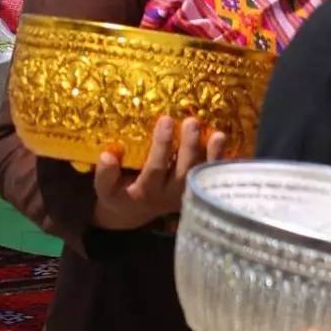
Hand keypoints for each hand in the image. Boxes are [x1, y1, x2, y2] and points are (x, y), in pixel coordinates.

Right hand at [91, 116, 223, 231]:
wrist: (136, 212)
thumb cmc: (120, 193)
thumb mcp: (105, 190)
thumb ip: (105, 175)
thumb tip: (107, 155)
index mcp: (146, 193)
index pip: (156, 168)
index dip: (162, 145)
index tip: (165, 119)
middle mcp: (170, 196)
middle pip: (184, 171)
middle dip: (190, 146)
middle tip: (192, 121)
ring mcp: (187, 194)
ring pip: (202, 175)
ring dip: (212, 156)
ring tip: (217, 134)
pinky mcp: (199, 190)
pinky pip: (214, 177)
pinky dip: (222, 162)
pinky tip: (225, 143)